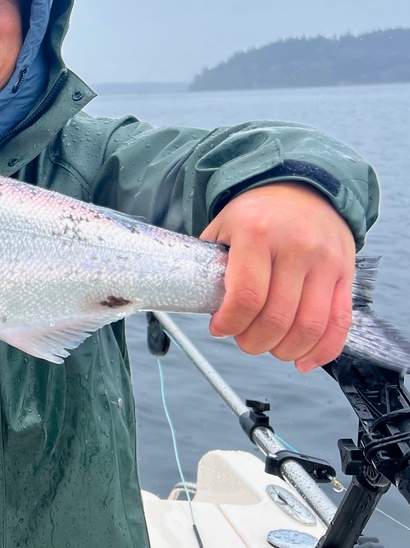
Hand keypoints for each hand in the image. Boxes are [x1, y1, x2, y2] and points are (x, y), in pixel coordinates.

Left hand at [201, 182, 355, 371]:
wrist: (301, 186)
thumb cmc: (256, 213)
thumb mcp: (223, 226)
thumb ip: (212, 264)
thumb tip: (200, 306)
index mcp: (256, 234)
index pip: (246, 295)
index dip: (230, 323)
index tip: (219, 329)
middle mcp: (295, 247)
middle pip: (277, 317)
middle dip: (254, 342)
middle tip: (243, 341)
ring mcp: (325, 261)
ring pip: (310, 325)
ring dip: (285, 350)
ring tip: (269, 348)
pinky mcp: (346, 273)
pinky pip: (340, 322)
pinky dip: (323, 350)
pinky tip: (303, 360)